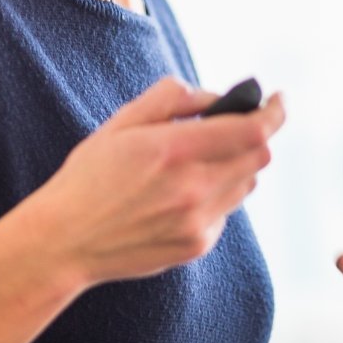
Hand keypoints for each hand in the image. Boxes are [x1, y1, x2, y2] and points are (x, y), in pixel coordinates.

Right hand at [39, 75, 284, 287]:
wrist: (64, 241)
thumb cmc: (88, 177)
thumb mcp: (121, 123)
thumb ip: (171, 99)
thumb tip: (214, 97)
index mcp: (174, 149)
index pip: (254, 130)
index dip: (275, 112)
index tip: (278, 99)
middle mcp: (194, 188)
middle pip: (259, 157)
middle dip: (254, 136)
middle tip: (234, 127)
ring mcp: (199, 221)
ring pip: (246, 184)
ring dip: (236, 166)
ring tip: (199, 162)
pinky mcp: (197, 245)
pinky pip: (226, 211)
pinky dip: (216, 195)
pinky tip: (180, 195)